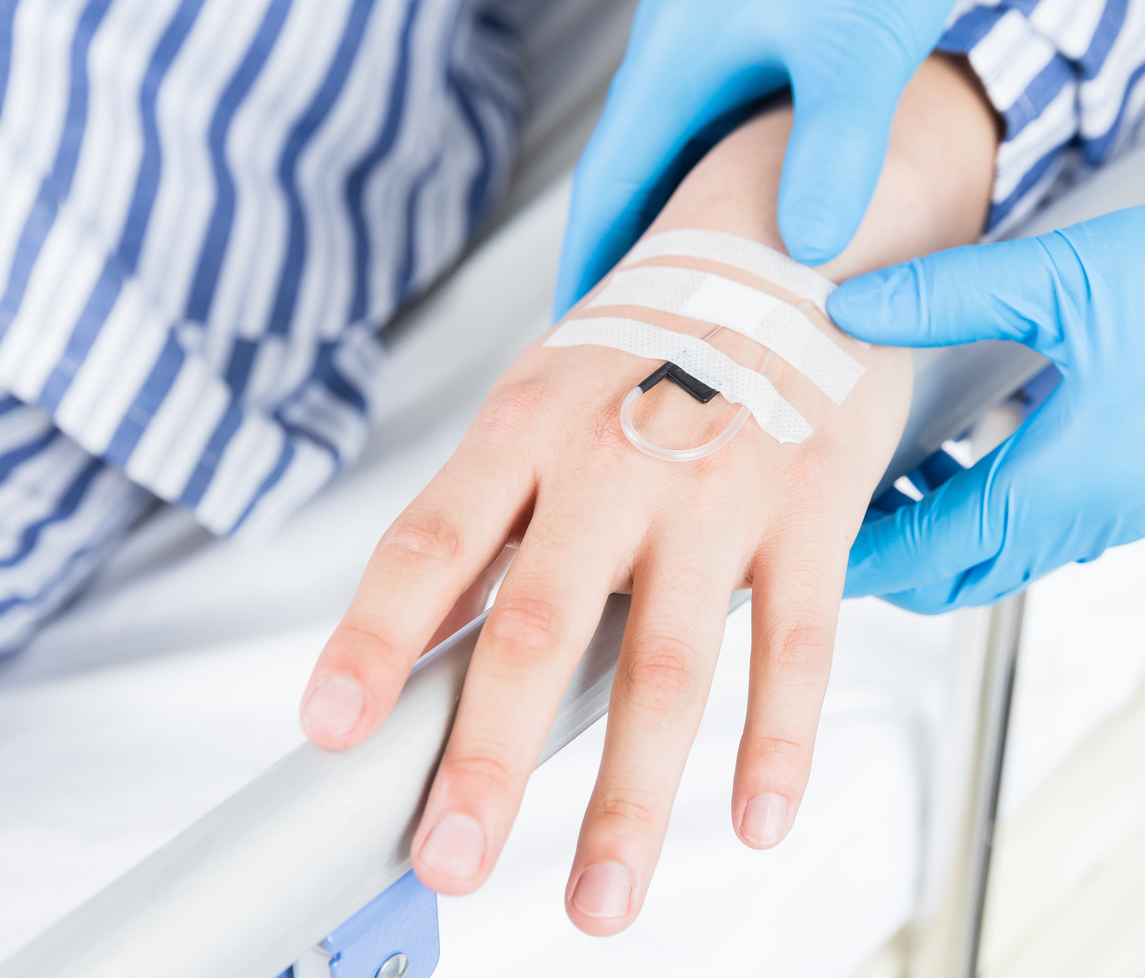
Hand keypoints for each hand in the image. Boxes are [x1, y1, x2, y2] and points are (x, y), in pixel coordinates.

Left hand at [299, 106, 927, 933]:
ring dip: (629, 798)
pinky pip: (797, 644)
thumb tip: (405, 657)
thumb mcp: (544, 403)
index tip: (330, 729)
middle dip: (487, 755)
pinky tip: (756, 819)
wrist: (793, 245)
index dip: (373, 636)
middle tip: (449, 856)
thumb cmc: (650, 350)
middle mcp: (617, 454)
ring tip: (597, 898)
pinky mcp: (815, 509)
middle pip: (541, 624)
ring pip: (669, 664)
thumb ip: (490, 525)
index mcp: (528, 424)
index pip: (433, 541)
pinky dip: (777, 744)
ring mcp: (722, 484)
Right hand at [553, 0, 1010, 311]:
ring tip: (692, 316)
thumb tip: (805, 252)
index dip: (593, 265)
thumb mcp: (860, 45)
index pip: (608, 181)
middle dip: (629, 262)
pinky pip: (724, 138)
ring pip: (679, 159)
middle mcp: (679, 47)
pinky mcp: (763, 40)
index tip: (581, 341)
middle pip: (632, 177)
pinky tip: (760, 238)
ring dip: (680, 231)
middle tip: (634, 351)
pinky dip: (729, 195)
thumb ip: (833, 148)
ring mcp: (718, 43)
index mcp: (674, 50)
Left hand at [827, 195, 1144, 611]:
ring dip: (932, 524)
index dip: (845, 555)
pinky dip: (985, 500)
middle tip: (818, 500)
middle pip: (955, 573)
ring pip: (1001, 549)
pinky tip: (967, 433)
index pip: (921, 555)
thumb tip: (849, 303)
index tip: (785, 541)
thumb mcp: (1069, 277)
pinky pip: (1046, 520)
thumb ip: (947, 293)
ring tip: (877, 462)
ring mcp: (1126, 506)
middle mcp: (1090, 517)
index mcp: (1059, 486)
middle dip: (879, 552)